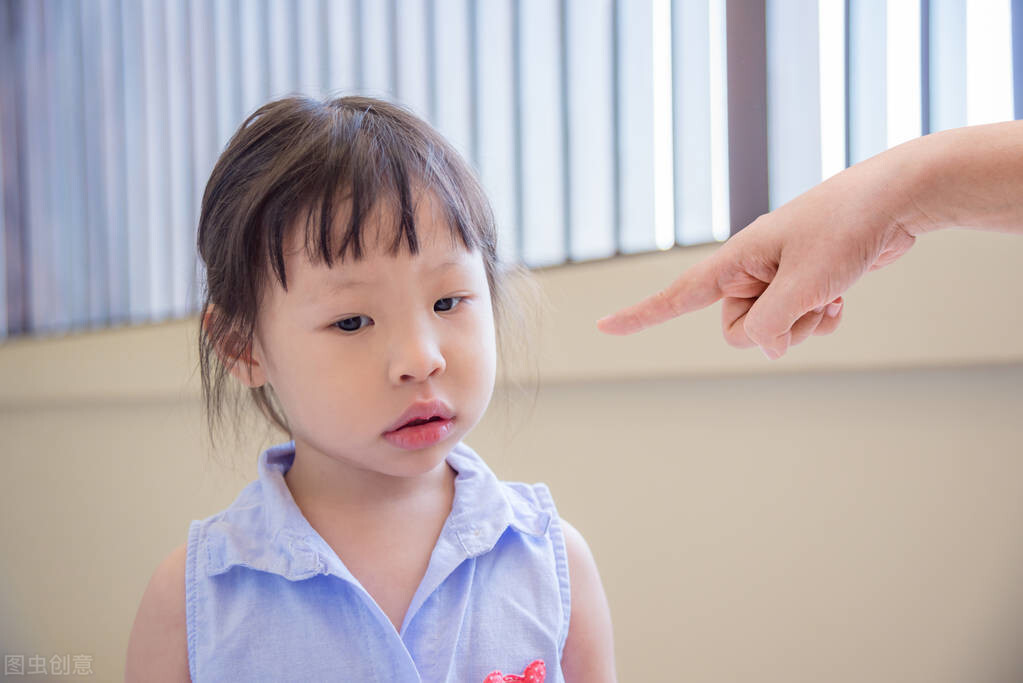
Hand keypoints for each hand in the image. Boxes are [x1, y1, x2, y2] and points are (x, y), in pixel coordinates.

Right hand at [596, 158, 920, 358]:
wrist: (898, 197)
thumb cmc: (846, 227)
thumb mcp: (804, 284)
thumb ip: (771, 326)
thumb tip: (764, 346)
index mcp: (737, 260)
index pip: (677, 296)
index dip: (640, 316)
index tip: (604, 329)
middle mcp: (751, 269)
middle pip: (737, 328)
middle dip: (774, 327)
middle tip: (808, 299)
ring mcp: (779, 276)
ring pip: (773, 328)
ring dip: (805, 323)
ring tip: (831, 292)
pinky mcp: (805, 281)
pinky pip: (800, 320)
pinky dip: (821, 317)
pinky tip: (842, 295)